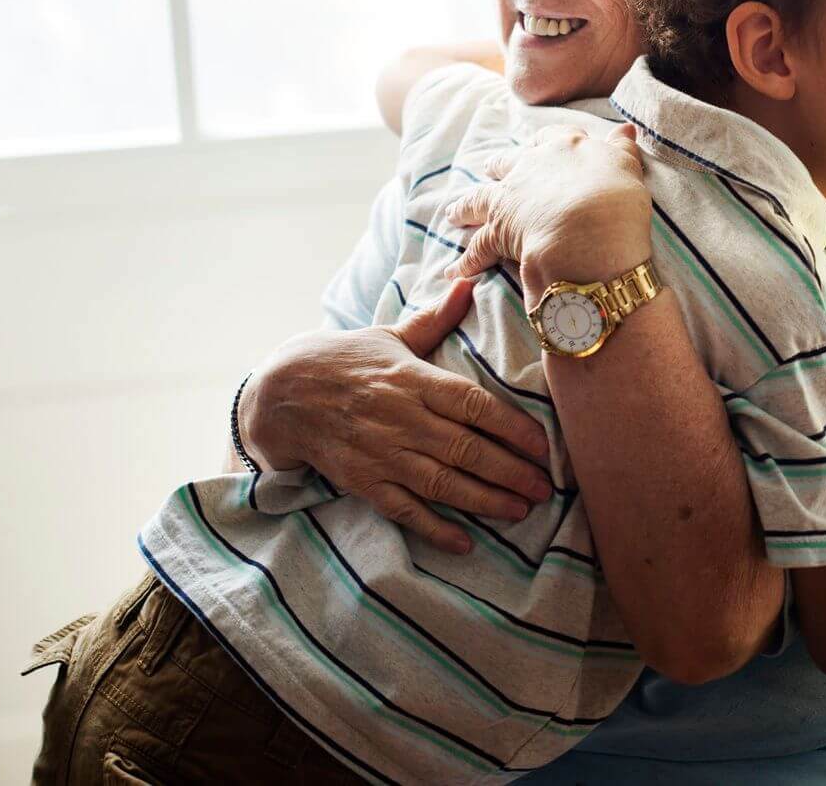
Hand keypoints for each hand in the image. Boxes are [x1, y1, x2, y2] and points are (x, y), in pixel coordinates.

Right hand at [238, 278, 553, 554]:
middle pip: (465, 448)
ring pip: (442, 483)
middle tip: (545, 488)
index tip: (544, 445)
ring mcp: (381, 453)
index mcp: (412, 379)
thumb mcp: (389, 336)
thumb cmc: (343, 361)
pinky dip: (434, 528)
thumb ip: (435, 320)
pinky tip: (465, 541)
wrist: (280, 394)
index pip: (473, 404)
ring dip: (485, 500)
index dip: (512, 426)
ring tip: (521, 510)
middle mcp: (401, 418)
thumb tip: (470, 283)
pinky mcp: (362, 481)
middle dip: (510, 471)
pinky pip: (403, 510)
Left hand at [444, 123, 652, 301]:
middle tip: (490, 170)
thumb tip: (625, 129)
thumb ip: (622, 148)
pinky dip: (466, 261)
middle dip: (499, 167)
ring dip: (465, 207)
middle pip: (507, 163)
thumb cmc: (615, 199)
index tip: (539, 147)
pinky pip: (477, 248)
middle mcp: (531, 167)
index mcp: (564, 147)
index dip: (544, 144)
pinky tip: (455, 271)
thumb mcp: (627, 166)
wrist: (591, 232)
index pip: (550, 137)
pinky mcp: (498, 232)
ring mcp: (510, 198)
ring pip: (479, 199)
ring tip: (453, 214)